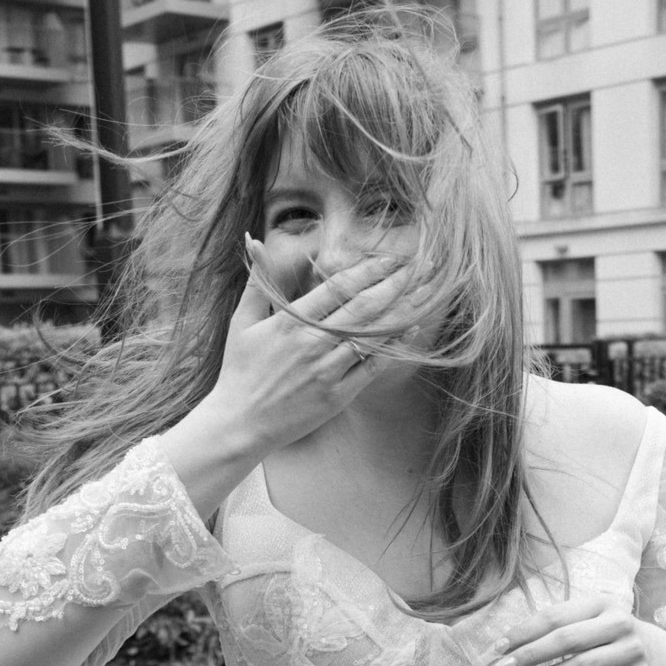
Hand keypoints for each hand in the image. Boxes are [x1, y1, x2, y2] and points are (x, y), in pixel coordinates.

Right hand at [160, 249, 413, 520]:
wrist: (239, 423)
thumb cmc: (240, 371)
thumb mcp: (243, 321)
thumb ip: (258, 281)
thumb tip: (255, 242)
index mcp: (291, 321)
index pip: (338, 287)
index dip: (369, 270)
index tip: (391, 258)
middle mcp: (313, 343)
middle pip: (363, 307)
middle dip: (395, 284)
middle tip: (420, 268)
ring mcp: (327, 371)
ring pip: (372, 336)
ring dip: (402, 312)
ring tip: (426, 294)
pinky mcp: (338, 395)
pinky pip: (372, 367)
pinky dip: (393, 347)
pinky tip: (410, 331)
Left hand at [489, 598, 665, 665]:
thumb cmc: (615, 639)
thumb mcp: (595, 622)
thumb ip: (560, 628)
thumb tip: (510, 646)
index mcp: (602, 603)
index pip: (555, 616)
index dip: (523, 632)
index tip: (497, 648)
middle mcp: (620, 623)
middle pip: (566, 640)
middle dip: (529, 655)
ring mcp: (633, 651)